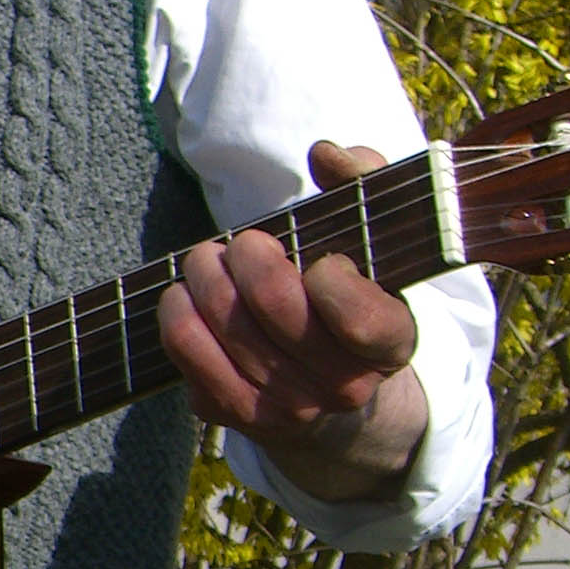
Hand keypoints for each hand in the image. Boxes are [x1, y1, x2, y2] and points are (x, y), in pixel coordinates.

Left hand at [157, 139, 429, 503]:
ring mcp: (287, 408)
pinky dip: (177, 311)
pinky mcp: (233, 414)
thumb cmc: (347, 296)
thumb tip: (326, 154)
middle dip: (247, 256)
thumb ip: (363, 185)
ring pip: (222, 325)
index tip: (319, 258)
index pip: (360, 316)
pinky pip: (186, 351)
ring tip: (207, 260)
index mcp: (392, 344)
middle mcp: (343, 387)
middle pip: (274, 307)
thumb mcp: (371, 242)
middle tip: (243, 242)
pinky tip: (185, 295)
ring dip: (203, 276)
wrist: (329, 396)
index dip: (329, 276)